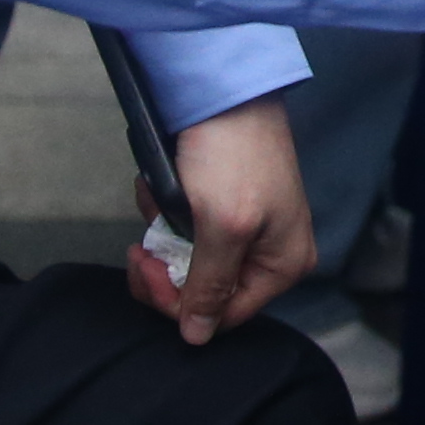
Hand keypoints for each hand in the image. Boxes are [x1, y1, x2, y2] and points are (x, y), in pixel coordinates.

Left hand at [127, 94, 318, 343]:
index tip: (147, 268)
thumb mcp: (221, 227)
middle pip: (203, 292)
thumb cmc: (235, 152)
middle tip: (142, 244)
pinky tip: (163, 187)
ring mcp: (247, 228)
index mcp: (282, 264)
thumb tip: (198, 336)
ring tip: (159, 197)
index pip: (221, 316)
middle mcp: (268, 252)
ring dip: (162, 232)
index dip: (176, 302)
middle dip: (164, 266)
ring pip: (188, 260)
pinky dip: (166, 210)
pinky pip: (186, 228)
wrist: (225, 89)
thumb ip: (210, 285)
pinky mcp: (223, 204)